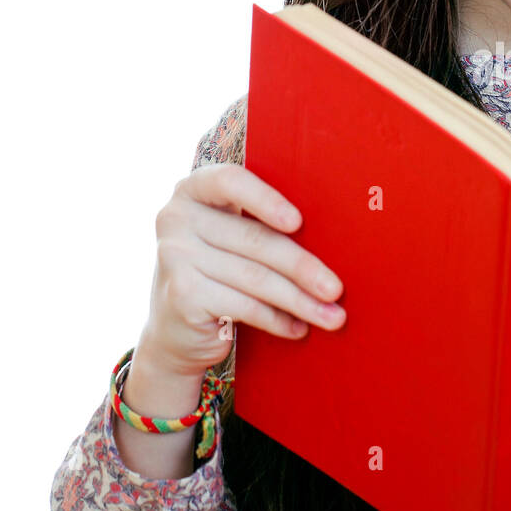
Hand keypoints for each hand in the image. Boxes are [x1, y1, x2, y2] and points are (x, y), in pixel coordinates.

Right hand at [138, 162, 346, 381]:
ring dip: (300, 301)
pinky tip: (299, 329)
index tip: (298, 222)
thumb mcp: (231, 237)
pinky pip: (245, 306)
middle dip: (303, 267)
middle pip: (254, 239)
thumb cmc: (220, 272)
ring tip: (333, 317)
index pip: (230, 181)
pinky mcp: (181, 295)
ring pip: (255, 278)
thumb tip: (334, 234)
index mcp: (194, 190)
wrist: (175, 329)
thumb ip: (261, 224)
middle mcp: (176, 218)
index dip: (266, 199)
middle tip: (337, 290)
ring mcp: (174, 256)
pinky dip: (278, 320)